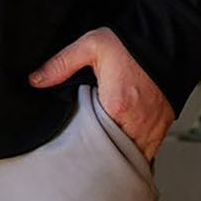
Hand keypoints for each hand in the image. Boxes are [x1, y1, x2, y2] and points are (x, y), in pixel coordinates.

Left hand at [28, 26, 174, 161]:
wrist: (165, 43)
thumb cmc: (129, 45)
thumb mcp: (91, 45)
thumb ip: (61, 63)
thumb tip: (36, 80)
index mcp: (116, 104)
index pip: (91, 136)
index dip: (79, 139)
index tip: (70, 137)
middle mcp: (136, 122)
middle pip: (111, 151)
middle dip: (96, 153)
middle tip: (82, 150)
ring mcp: (151, 129)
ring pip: (130, 157)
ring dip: (115, 155)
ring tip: (100, 152)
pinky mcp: (161, 130)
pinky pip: (147, 155)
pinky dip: (133, 155)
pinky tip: (121, 150)